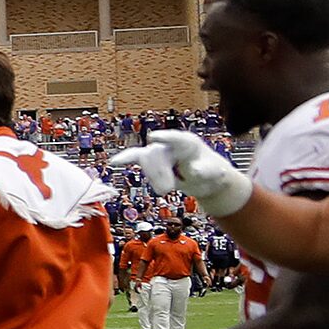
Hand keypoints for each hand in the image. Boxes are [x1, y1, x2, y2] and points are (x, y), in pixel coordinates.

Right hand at [108, 131, 252, 217]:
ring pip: (146, 160)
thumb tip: (193, 170)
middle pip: (156, 154)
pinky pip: (135, 157)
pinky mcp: (150, 159)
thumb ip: (205, 171)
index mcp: (189, 143)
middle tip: (169, 190)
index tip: (154, 138)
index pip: (176, 139)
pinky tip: (114, 162)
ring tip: (167, 190)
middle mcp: (172, 144)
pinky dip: (125, 159)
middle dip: (159, 173)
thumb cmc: (212, 172)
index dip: (165, 138)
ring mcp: (160, 151)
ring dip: (154, 177)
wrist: (205, 178)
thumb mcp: (214, 173)